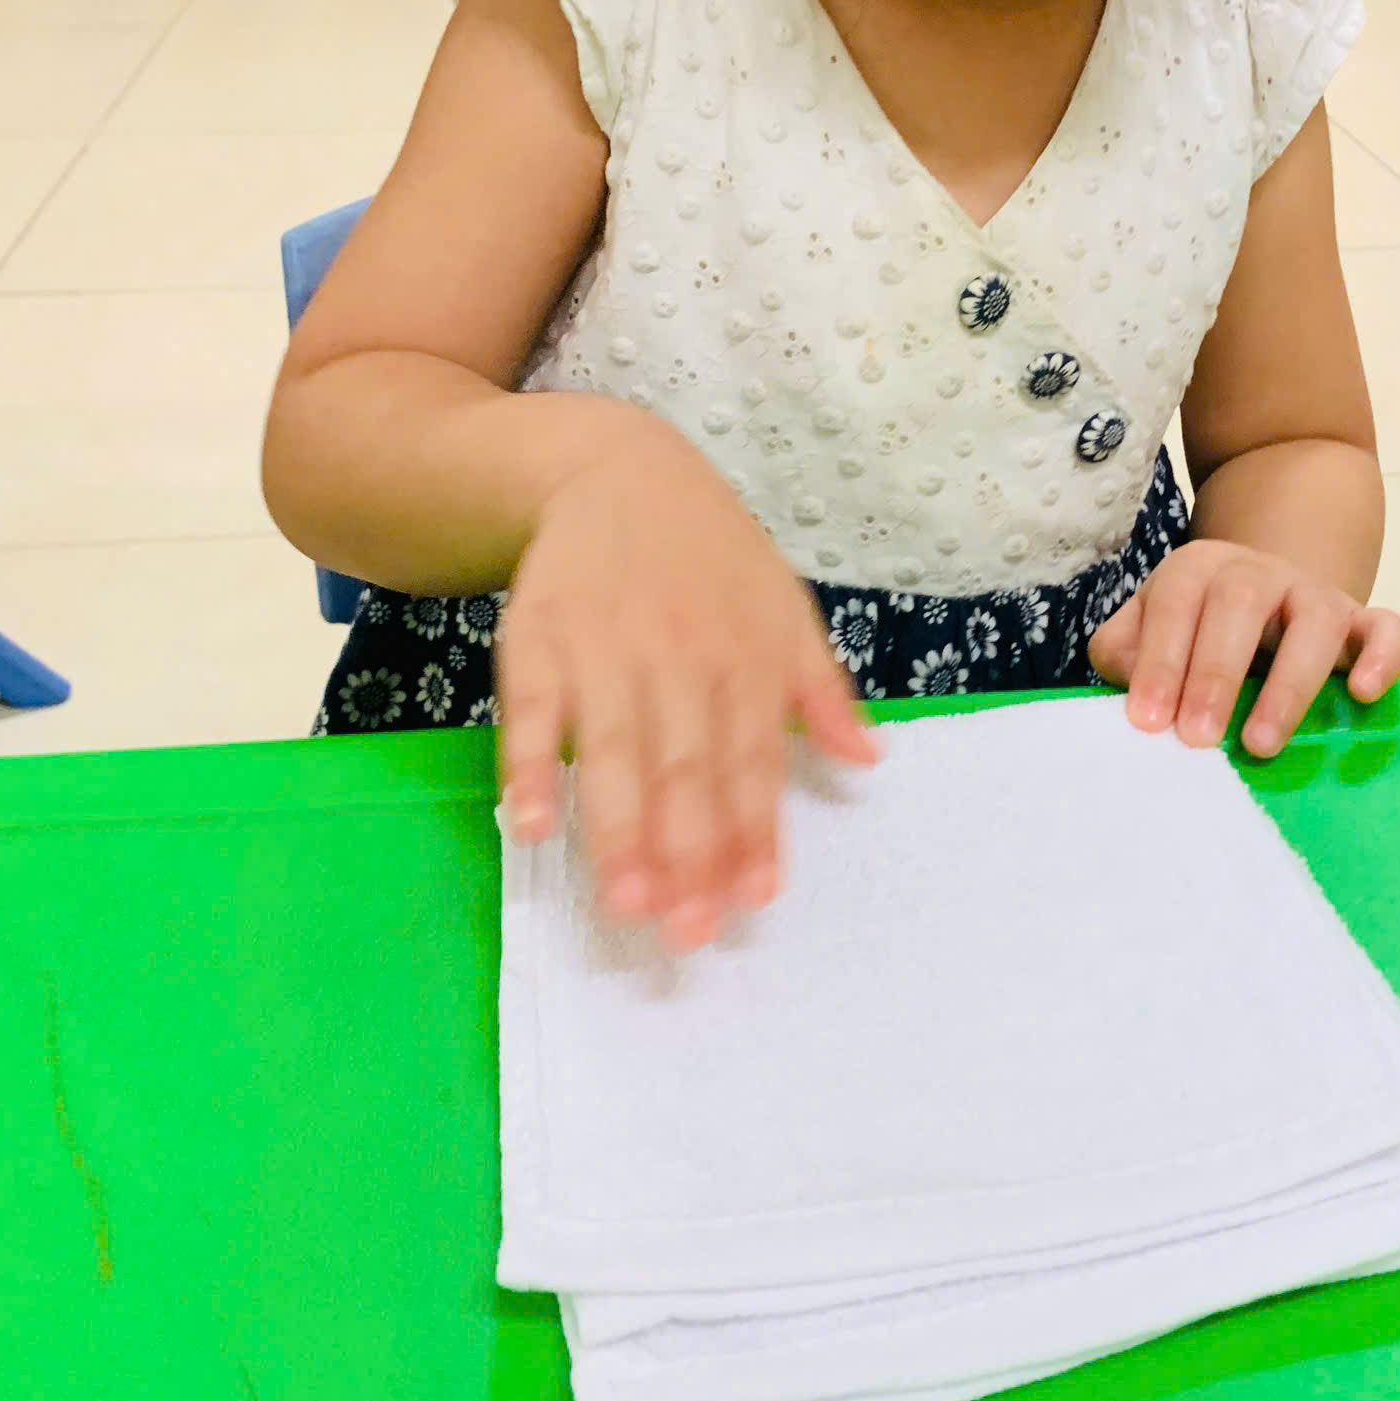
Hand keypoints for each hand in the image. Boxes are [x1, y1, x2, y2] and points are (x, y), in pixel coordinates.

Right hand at [495, 415, 875, 950]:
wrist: (615, 469)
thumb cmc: (710, 555)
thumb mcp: (783, 604)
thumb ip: (821, 688)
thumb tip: (869, 759)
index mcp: (746, 654)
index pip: (753, 758)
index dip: (754, 830)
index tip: (753, 899)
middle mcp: (680, 655)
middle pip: (685, 766)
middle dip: (688, 852)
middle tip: (687, 931)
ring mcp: (606, 647)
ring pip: (616, 749)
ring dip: (619, 830)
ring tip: (625, 905)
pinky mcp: (538, 638)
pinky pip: (533, 711)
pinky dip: (530, 767)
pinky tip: (531, 825)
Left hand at [1088, 540, 1399, 757]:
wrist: (1270, 599)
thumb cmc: (1199, 630)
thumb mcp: (1153, 629)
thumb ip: (1126, 651)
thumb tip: (1128, 688)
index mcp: (1199, 571)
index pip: (1176, 603)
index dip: (1160, 662)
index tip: (1150, 722)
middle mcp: (1258, 574)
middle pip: (1237, 604)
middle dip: (1215, 674)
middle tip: (1199, 738)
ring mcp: (1315, 595)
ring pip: (1314, 621)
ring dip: (1287, 685)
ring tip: (1262, 744)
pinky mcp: (1363, 622)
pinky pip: (1386, 630)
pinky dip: (1381, 657)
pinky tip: (1361, 693)